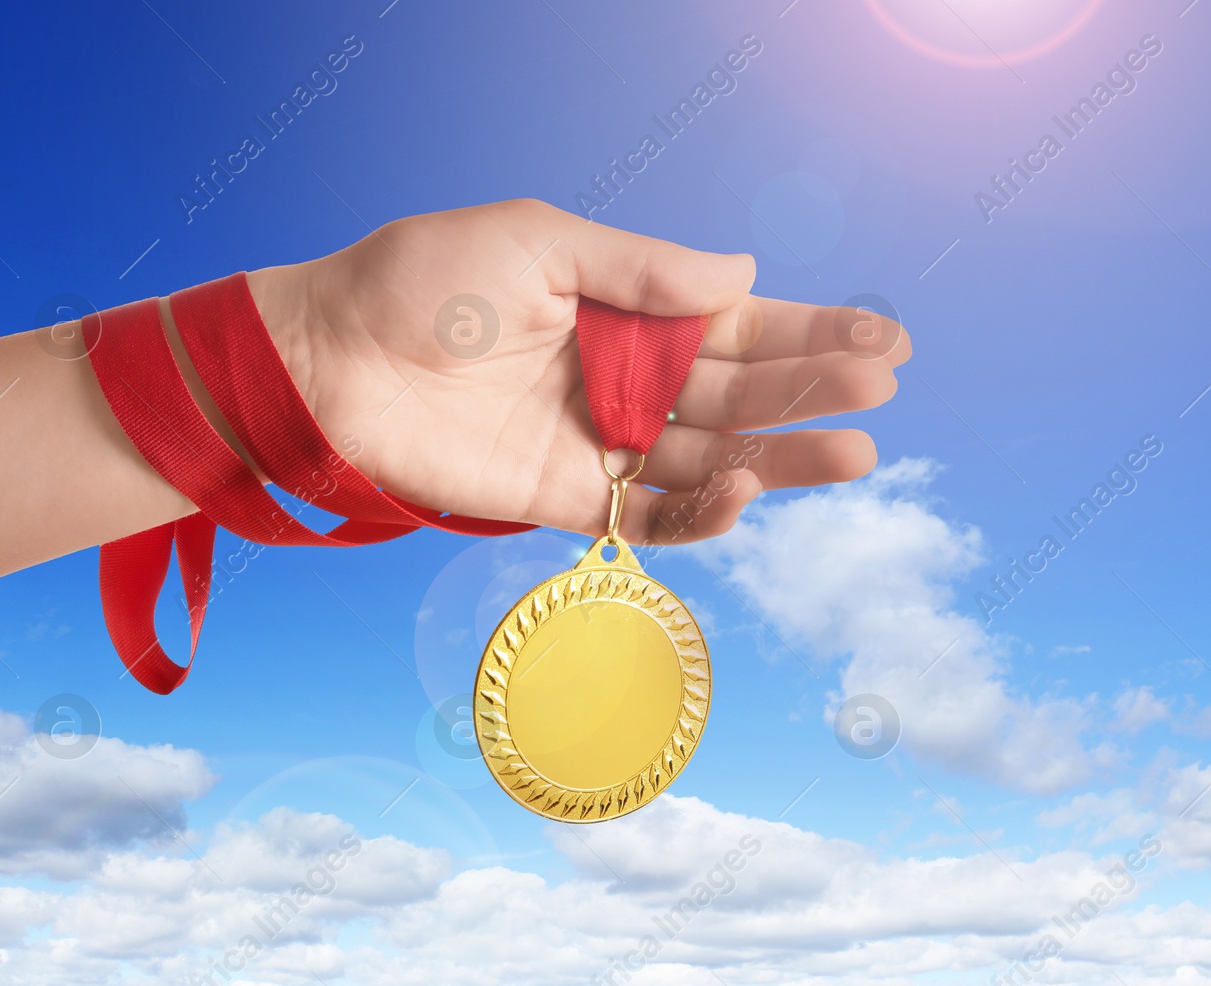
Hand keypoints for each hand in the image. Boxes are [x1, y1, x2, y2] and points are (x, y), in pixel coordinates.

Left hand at [247, 199, 910, 544]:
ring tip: (852, 451)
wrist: (326, 361)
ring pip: (711, 457)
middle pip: (740, 390)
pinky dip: (700, 514)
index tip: (884, 337)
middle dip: (812, 387)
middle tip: (881, 386)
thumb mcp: (539, 241)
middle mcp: (624, 377)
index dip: (811, 329)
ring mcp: (600, 442)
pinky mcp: (566, 500)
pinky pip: (649, 518)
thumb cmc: (420, 283)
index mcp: (625, 308)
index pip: (738, 322)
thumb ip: (642, 269)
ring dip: (782, 457)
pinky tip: (743, 491)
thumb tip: (745, 272)